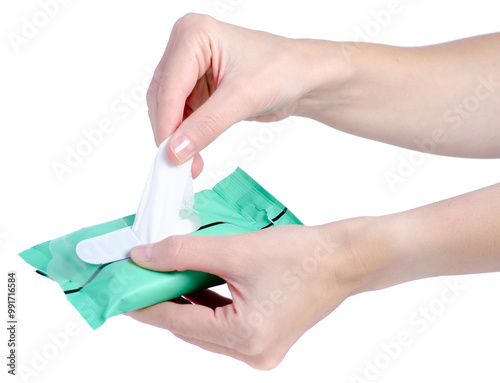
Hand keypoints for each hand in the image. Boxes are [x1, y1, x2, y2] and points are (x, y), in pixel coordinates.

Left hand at [127, 221, 368, 368]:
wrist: (344, 258)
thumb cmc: (301, 254)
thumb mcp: (236, 249)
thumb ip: (184, 252)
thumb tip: (144, 256)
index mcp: (245, 337)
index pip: (178, 320)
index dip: (146, 303)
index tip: (123, 291)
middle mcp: (253, 353)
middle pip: (191, 327)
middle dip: (167, 299)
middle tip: (145, 275)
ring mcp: (261, 350)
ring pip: (207, 327)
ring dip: (188, 301)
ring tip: (169, 274)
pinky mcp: (267, 339)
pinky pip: (225, 325)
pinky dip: (209, 304)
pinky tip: (198, 281)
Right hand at [146, 13, 347, 172]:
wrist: (303, 78)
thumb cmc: (283, 69)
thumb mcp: (243, 98)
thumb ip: (206, 125)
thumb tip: (176, 150)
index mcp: (194, 34)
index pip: (170, 84)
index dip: (167, 122)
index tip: (169, 154)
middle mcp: (186, 48)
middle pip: (163, 97)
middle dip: (171, 133)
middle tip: (178, 165)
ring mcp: (190, 69)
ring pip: (169, 110)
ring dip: (177, 139)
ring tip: (190, 164)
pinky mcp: (197, 88)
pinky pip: (181, 116)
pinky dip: (186, 137)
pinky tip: (193, 154)